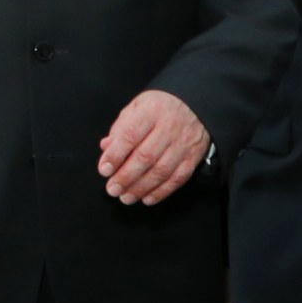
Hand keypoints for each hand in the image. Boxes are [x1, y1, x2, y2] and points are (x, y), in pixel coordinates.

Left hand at [99, 90, 210, 205]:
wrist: (196, 104)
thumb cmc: (161, 107)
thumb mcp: (138, 107)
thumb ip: (121, 127)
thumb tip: (106, 148)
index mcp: (151, 111)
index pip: (130, 135)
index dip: (115, 155)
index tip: (104, 170)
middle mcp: (169, 127)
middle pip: (146, 157)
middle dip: (126, 177)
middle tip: (112, 189)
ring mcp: (183, 143)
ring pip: (161, 170)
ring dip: (142, 188)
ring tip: (126, 197)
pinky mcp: (193, 156)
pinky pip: (178, 178)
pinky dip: (162, 191)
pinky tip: (147, 198)